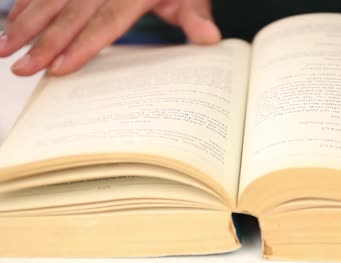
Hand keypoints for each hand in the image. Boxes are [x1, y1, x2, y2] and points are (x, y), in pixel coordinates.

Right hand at [0, 0, 220, 75]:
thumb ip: (196, 16)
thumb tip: (210, 39)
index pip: (107, 20)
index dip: (82, 44)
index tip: (57, 67)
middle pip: (71, 11)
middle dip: (42, 40)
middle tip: (19, 67)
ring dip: (25, 21)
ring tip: (3, 47)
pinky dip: (29, 1)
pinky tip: (14, 18)